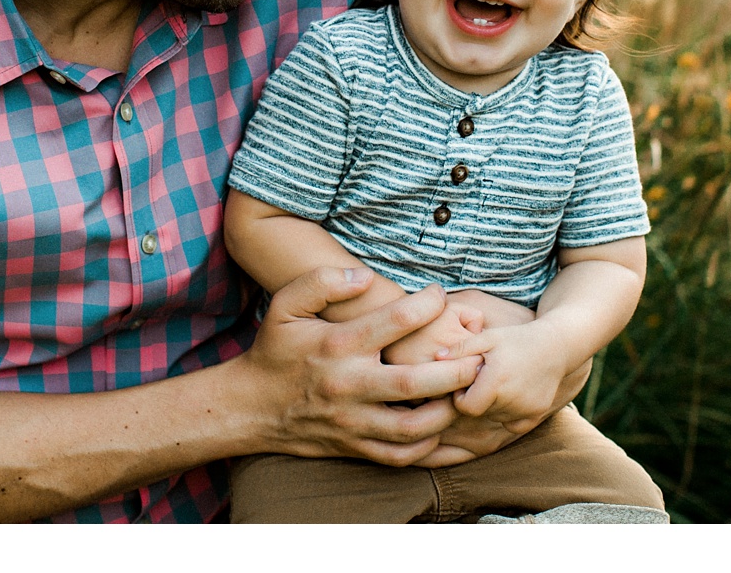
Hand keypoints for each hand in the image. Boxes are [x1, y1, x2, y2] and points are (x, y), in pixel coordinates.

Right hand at [235, 268, 483, 465]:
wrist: (250, 407)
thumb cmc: (275, 350)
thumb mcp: (285, 306)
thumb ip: (321, 281)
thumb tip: (365, 275)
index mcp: (338, 345)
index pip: (396, 321)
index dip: (429, 304)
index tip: (441, 294)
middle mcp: (349, 386)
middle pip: (415, 382)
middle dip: (456, 369)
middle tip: (481, 355)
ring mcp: (353, 421)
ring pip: (413, 427)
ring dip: (448, 412)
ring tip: (469, 393)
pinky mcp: (355, 447)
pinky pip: (400, 456)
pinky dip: (428, 447)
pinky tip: (443, 426)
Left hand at [444, 322, 573, 427]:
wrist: (557, 346)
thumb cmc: (517, 338)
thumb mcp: (488, 337)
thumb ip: (460, 348)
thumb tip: (434, 357)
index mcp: (496, 381)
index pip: (465, 406)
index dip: (461, 396)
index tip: (466, 381)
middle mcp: (512, 400)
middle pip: (480, 413)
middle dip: (476, 399)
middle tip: (483, 379)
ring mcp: (526, 410)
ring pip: (495, 418)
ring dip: (491, 406)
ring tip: (499, 383)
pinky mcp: (536, 415)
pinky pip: (511, 424)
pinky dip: (508, 413)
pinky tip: (512, 393)